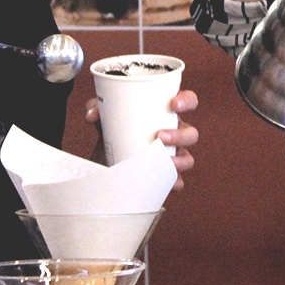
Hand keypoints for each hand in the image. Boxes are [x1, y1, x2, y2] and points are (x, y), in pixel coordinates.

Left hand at [86, 89, 200, 188]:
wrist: (106, 154)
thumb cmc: (114, 127)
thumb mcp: (105, 114)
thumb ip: (97, 108)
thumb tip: (92, 114)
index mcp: (166, 113)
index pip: (189, 101)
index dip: (187, 101)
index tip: (173, 103)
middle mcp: (174, 133)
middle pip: (191, 134)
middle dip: (179, 135)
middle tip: (159, 136)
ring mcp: (172, 155)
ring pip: (187, 158)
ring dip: (178, 160)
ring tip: (159, 160)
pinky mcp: (164, 175)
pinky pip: (176, 181)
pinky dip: (173, 182)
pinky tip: (165, 183)